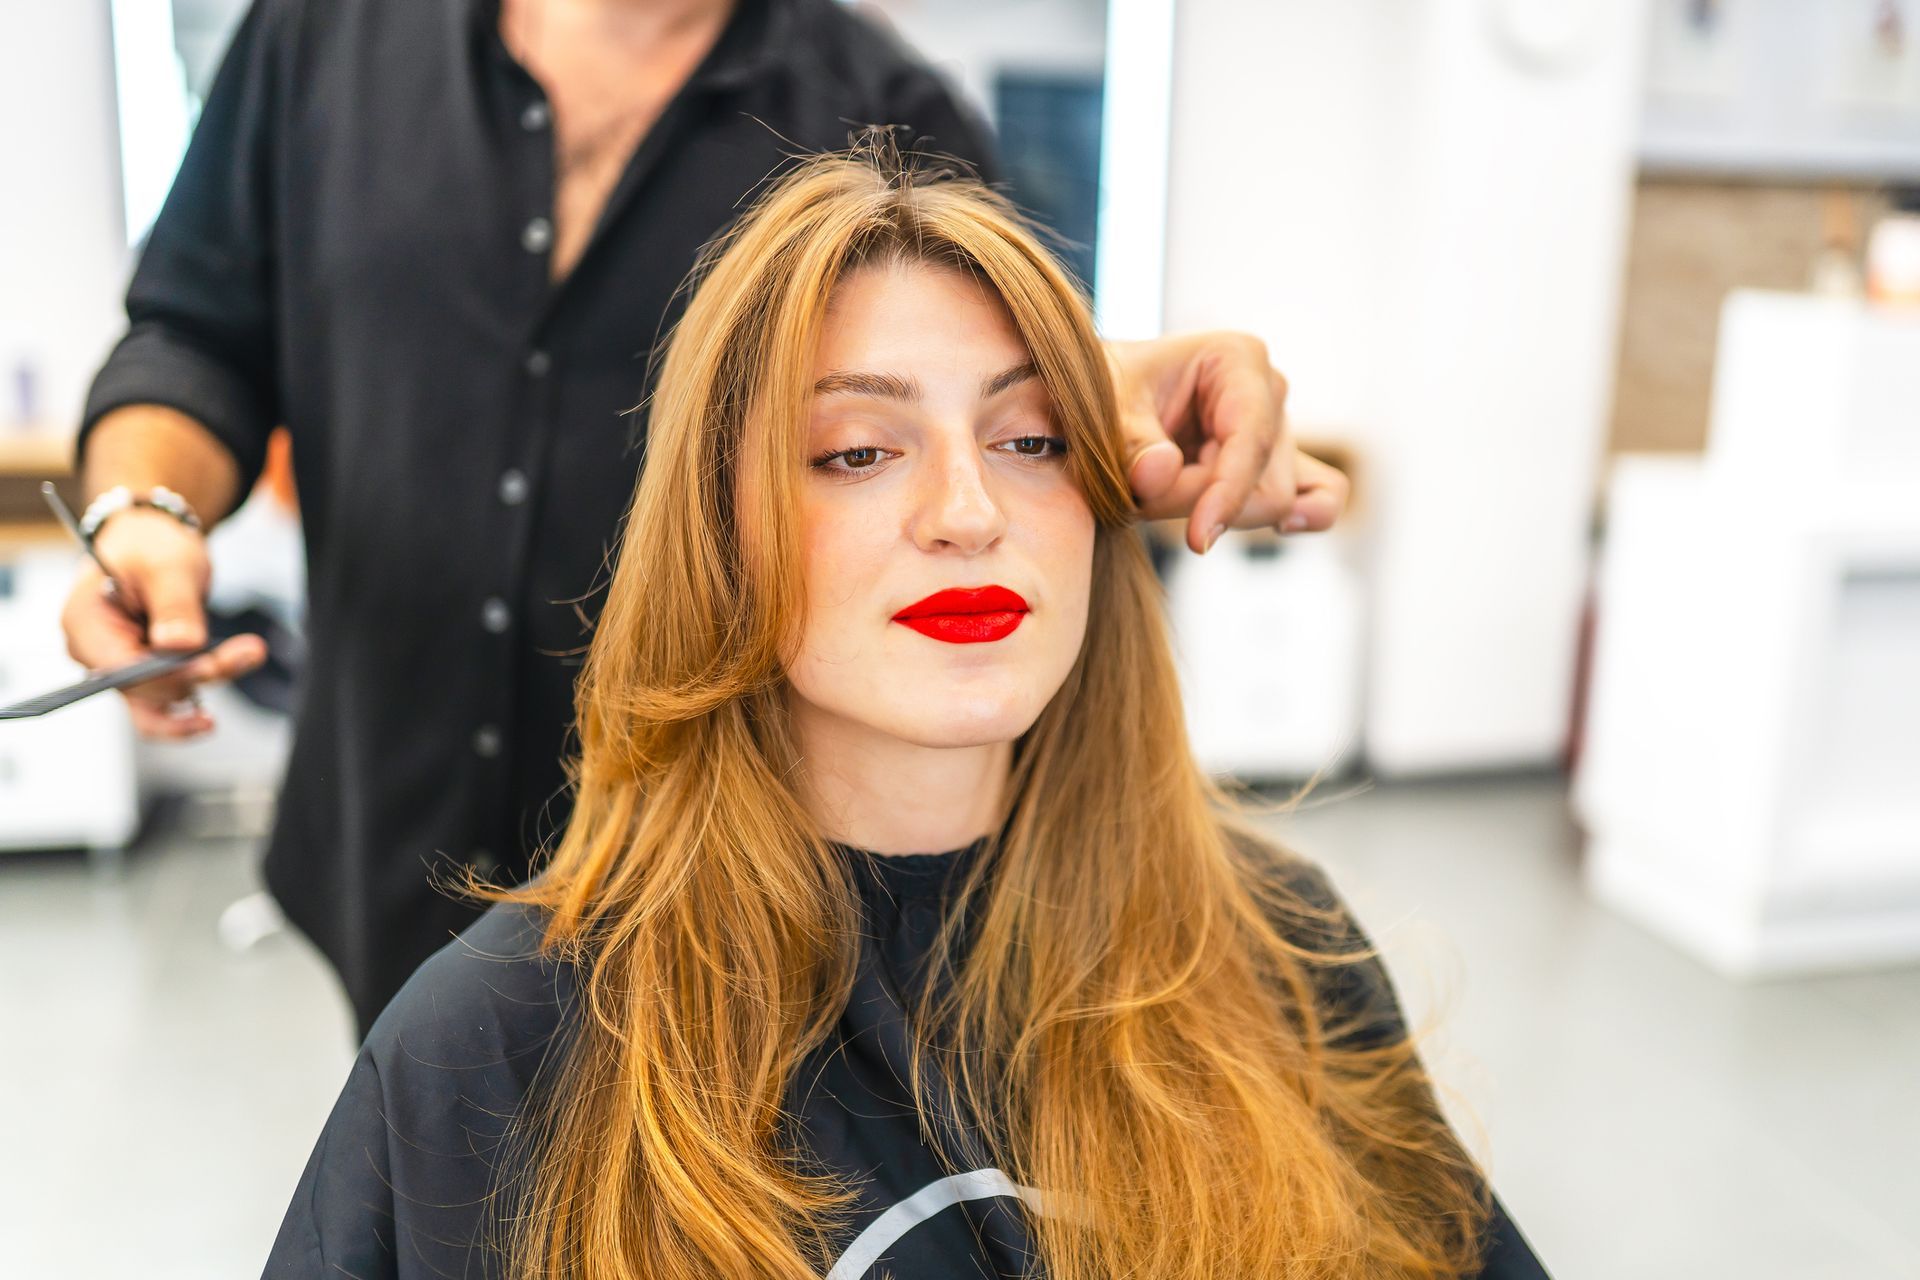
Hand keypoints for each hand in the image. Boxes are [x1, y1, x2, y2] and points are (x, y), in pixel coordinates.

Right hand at [58, 508, 267, 738]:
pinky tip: (237, 664)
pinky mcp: (144, 670)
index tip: (215, 665)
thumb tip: (179, 646)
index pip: (124, 672)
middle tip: (250, 651)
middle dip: (199, 674)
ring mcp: (118, 665)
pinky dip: (207, 678)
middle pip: (147, 689)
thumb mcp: (166, 564)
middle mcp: (94, 654)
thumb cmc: (150, 545)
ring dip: (209, 679)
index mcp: (84, 625)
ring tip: (250, 654)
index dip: (171, 676)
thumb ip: (173, 605)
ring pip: (164, 698)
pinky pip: (174, 691)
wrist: (152, 540)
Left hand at [1108, 331, 1350, 552]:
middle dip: (1203, 506)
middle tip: (1139, 500)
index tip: (1197, 539)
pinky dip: (1306, 514)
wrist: (1103, 401)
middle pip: (1265, 482)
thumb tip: (1159, 476)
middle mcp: (1269, 392)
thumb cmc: (1108, 393)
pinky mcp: (1278, 464)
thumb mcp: (1107, 407)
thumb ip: (1131, 443)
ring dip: (1216, 513)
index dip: (1227, 494)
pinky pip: (1322, 494)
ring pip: (1275, 501)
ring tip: (1158, 498)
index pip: (1251, 440)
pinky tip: (1281, 528)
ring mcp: (1278, 430)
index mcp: (1238, 360)